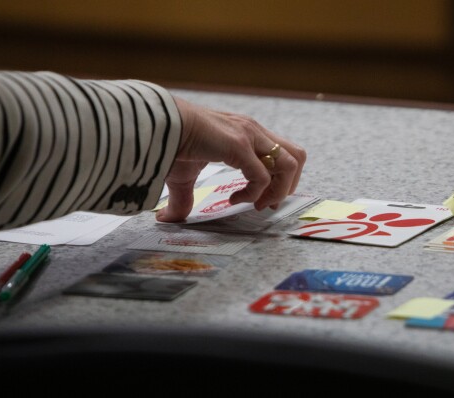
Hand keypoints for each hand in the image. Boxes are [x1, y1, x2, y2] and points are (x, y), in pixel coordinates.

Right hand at [156, 97, 306, 222]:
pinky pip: (262, 176)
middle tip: (265, 204)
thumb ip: (184, 197)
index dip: (281, 181)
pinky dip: (254, 194)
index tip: (262, 201)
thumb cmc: (169, 144)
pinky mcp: (238, 145)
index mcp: (249, 134)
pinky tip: (233, 199)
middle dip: (287, 187)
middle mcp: (254, 132)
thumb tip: (167, 218)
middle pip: (297, 157)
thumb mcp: (182, 175)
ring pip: (290, 165)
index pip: (285, 154)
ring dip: (277, 191)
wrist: (156, 124)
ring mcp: (249, 136)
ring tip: (255, 203)